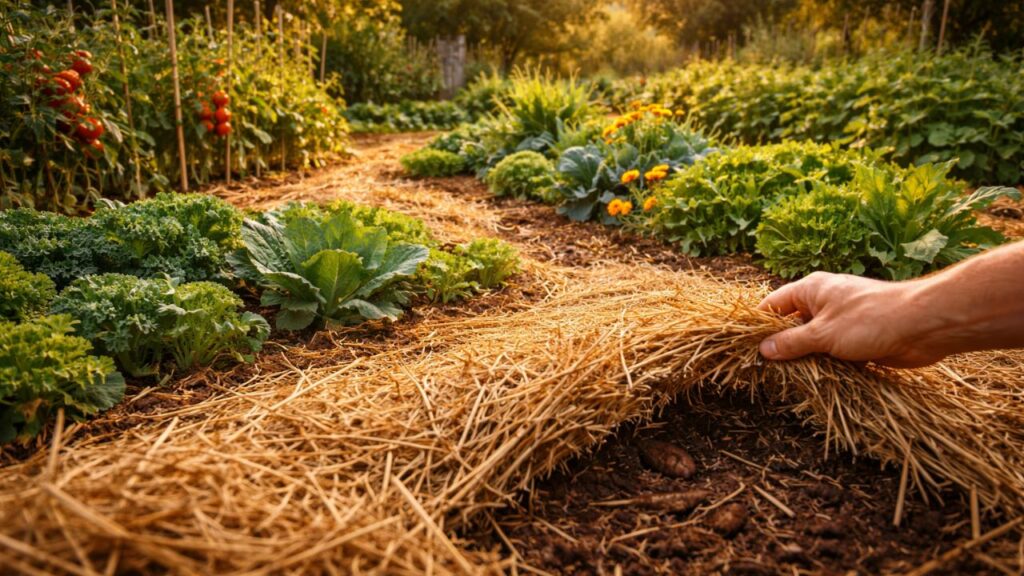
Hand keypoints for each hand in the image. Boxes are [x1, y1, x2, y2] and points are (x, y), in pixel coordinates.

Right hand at [756, 272, 946, 367]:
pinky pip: (830, 352)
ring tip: (785, 379)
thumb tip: (763, 350)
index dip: (758, 325)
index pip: (773, 305)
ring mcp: (841, 320)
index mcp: (811, 290)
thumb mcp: (823, 333)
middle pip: (791, 324)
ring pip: (811, 341)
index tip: (744, 347)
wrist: (922, 326)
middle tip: (763, 369)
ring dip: (804, 358)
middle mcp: (824, 302)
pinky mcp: (856, 338)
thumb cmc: (870, 320)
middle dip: (780, 345)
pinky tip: (814, 380)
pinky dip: (823, 364)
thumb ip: (791, 342)